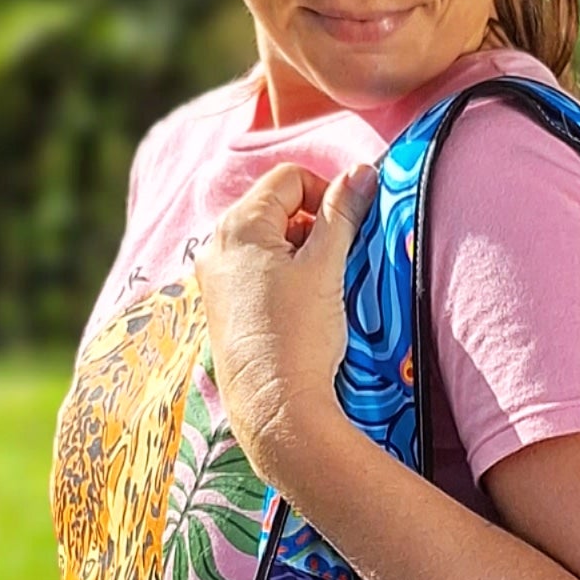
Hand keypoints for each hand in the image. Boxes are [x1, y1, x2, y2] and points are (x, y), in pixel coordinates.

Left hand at [194, 159, 378, 487]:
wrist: (275, 407)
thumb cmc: (299, 336)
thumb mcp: (326, 267)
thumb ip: (344, 213)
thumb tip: (363, 171)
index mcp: (238, 228)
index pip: (289, 178)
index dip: (326, 193)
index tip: (349, 226)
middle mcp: (217, 246)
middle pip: (275, 207)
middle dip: (313, 223)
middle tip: (337, 259)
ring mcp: (216, 278)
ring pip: (269, 240)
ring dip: (302, 250)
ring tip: (322, 286)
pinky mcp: (225, 307)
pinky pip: (258, 269)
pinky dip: (286, 274)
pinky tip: (303, 305)